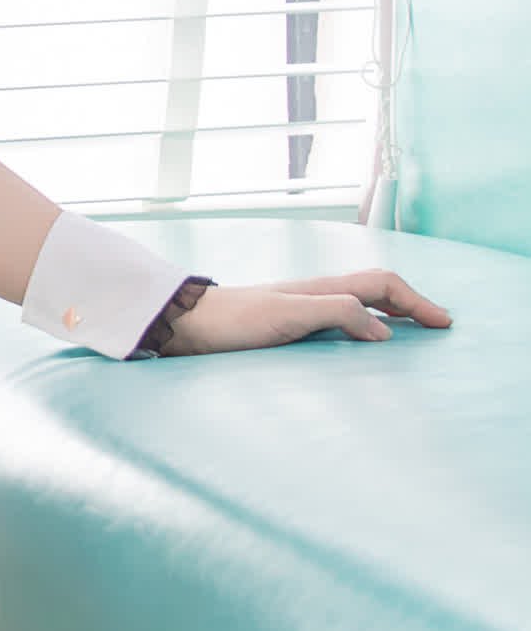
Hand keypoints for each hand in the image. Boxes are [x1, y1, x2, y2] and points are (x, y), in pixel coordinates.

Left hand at [165, 274, 452, 354]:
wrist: (188, 324)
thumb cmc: (234, 320)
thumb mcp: (288, 316)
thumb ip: (336, 314)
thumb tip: (382, 331)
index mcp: (323, 288)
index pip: (383, 284)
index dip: (417, 301)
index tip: (443, 323)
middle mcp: (316, 294)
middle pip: (376, 290)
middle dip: (411, 304)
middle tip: (437, 325)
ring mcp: (302, 308)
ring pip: (359, 304)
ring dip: (390, 314)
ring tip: (410, 333)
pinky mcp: (287, 326)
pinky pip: (339, 321)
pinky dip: (363, 328)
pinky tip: (359, 346)